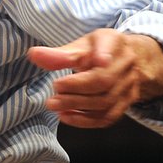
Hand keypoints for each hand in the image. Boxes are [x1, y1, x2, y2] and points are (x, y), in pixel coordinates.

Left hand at [28, 29, 162, 128]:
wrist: (121, 60)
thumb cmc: (96, 50)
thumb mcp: (80, 46)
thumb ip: (59, 54)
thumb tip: (33, 55)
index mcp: (115, 42)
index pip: (110, 44)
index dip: (104, 53)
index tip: (98, 60)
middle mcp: (126, 63)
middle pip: (104, 80)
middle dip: (76, 89)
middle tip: (53, 92)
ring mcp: (129, 85)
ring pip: (106, 101)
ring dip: (77, 106)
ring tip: (54, 105)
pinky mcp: (126, 102)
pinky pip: (108, 116)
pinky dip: (86, 120)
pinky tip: (66, 116)